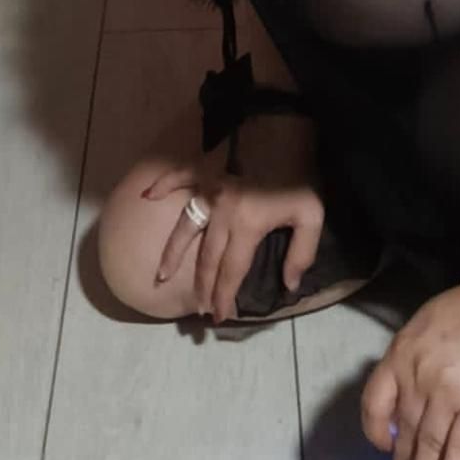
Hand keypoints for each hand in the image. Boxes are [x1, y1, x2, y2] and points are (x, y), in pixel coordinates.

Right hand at [142, 160, 324, 323]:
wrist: (290, 141)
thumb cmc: (300, 181)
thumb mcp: (312, 217)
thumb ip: (302, 253)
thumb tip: (289, 285)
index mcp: (247, 224)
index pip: (231, 270)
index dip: (224, 296)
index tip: (218, 317)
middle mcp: (223, 211)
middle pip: (208, 258)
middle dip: (202, 287)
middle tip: (198, 308)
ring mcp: (211, 190)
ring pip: (186, 227)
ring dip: (173, 253)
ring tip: (162, 276)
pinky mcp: (207, 172)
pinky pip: (180, 177)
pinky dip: (163, 184)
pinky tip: (147, 195)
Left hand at [360, 273, 459, 459]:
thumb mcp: (422, 325)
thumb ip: (408, 358)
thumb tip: (404, 395)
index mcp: (400, 355)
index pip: (373, 401)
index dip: (375, 429)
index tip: (384, 444)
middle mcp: (416, 379)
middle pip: (404, 433)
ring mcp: (445, 396)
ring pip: (427, 449)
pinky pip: (458, 453)